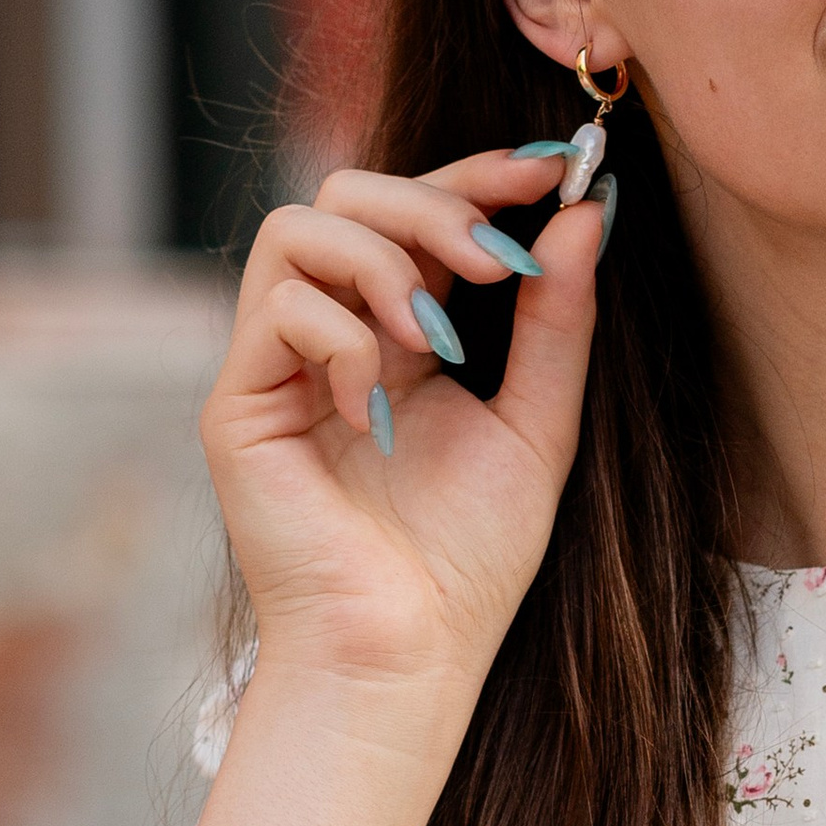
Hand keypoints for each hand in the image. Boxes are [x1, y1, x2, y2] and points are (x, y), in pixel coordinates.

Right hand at [200, 150, 600, 725]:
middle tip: (496, 262)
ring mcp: (277, 364)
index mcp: (397, 333)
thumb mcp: (539, 426)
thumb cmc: (468, 562)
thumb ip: (558, 323)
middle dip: (432, 204)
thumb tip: (588, 212)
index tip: (554, 168)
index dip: (480, 172)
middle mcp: (330, 334)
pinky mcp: (237, 403)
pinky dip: (344, 338)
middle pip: (349, 191)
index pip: (419, 209)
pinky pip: (277, 307)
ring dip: (385, 262)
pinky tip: (379, 408)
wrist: (407, 656)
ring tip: (437, 338)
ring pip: (298, 227)